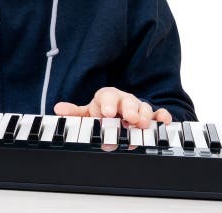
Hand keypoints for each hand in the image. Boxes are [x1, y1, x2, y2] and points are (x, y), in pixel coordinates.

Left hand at [53, 87, 171, 128]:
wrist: (118, 113)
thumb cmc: (102, 111)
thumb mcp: (87, 113)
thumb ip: (75, 112)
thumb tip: (58, 109)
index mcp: (107, 97)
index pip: (107, 96)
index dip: (107, 104)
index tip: (107, 113)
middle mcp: (124, 101)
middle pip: (127, 101)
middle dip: (129, 110)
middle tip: (129, 119)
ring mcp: (138, 108)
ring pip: (144, 107)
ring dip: (144, 115)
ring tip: (142, 124)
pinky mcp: (151, 116)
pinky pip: (158, 113)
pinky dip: (162, 116)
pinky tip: (163, 121)